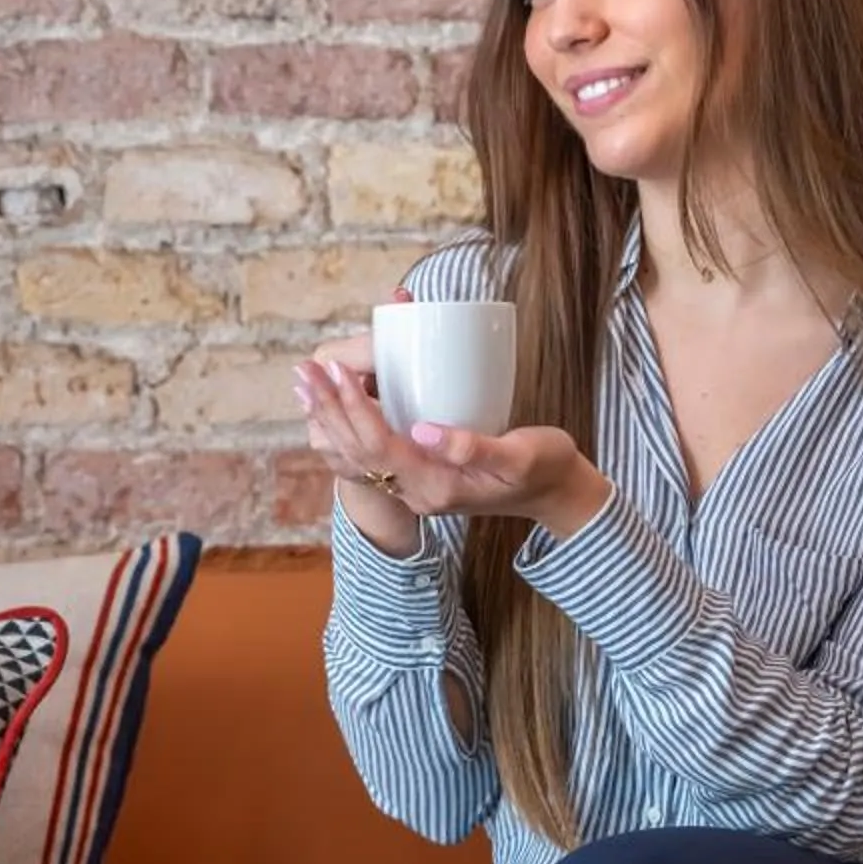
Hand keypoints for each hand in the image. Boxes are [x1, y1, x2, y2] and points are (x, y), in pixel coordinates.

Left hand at [297, 355, 607, 535]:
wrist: (557, 495)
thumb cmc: (546, 467)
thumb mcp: (521, 455)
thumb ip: (473, 446)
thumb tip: (423, 431)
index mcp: (437, 486)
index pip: (379, 445)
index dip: (353, 406)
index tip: (335, 368)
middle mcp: (418, 492)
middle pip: (357, 450)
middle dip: (329, 407)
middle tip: (305, 369)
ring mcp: (416, 489)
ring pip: (358, 456)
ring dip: (329, 418)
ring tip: (306, 383)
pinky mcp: (420, 477)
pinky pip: (369, 458)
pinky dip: (345, 430)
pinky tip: (333, 409)